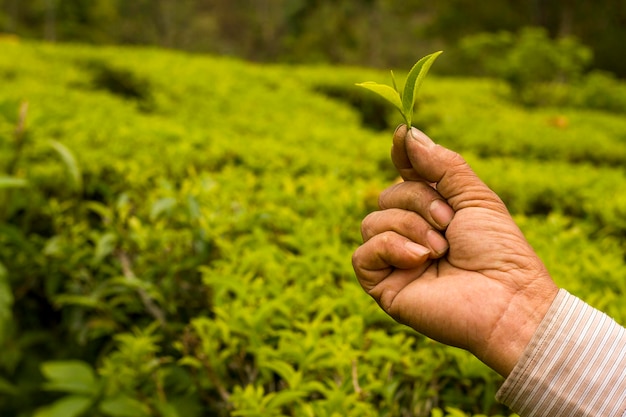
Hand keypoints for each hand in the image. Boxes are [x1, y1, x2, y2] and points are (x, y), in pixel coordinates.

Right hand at [352, 125, 558, 375]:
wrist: (508, 300)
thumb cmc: (499, 251)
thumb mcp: (474, 196)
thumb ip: (440, 165)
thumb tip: (406, 132)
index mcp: (432, 213)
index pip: (403, 177)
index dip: (401, 157)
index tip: (402, 136)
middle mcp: (410, 234)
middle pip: (386, 196)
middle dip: (417, 201)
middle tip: (448, 223)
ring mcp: (395, 261)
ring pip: (371, 222)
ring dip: (409, 227)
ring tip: (440, 250)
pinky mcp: (384, 286)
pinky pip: (363, 254)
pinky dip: (390, 248)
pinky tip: (419, 260)